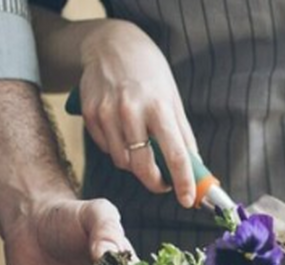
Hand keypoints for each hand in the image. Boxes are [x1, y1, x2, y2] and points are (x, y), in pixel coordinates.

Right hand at [77, 20, 198, 205]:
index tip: (187, 199)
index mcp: (158, 106)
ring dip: (135, 165)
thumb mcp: (172, 98)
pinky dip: (117, 150)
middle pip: (142, 166)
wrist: (111, 44)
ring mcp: (107, 112)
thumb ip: (183, 135)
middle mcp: (130, 110)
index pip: (175, 154)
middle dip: (155, 183)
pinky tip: (122, 133)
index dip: (183, 182)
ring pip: (122, 162)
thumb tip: (195, 169)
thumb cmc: (149, 73)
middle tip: (163, 184)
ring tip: (142, 149)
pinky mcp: (90, 114)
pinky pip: (106, 149)